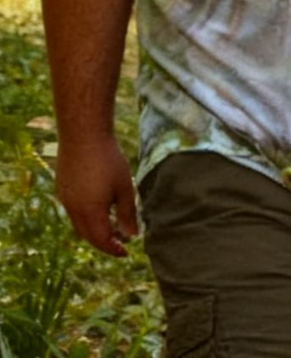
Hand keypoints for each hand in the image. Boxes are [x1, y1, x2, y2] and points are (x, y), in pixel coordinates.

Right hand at [55, 135, 138, 256]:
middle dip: (104, 242)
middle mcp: (74, 210)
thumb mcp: (124, 187)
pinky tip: (97, 207)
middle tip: (120, 242)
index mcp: (90, 213)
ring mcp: (65, 199)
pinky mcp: (62, 188)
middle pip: (88, 236)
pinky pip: (73, 211)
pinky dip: (85, 217)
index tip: (126, 252)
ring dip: (94, 230)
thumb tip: (132, 235)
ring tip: (110, 226)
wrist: (83, 134)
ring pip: (79, 224)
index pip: (102, 241)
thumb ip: (128, 214)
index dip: (114, 249)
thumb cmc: (108, 160)